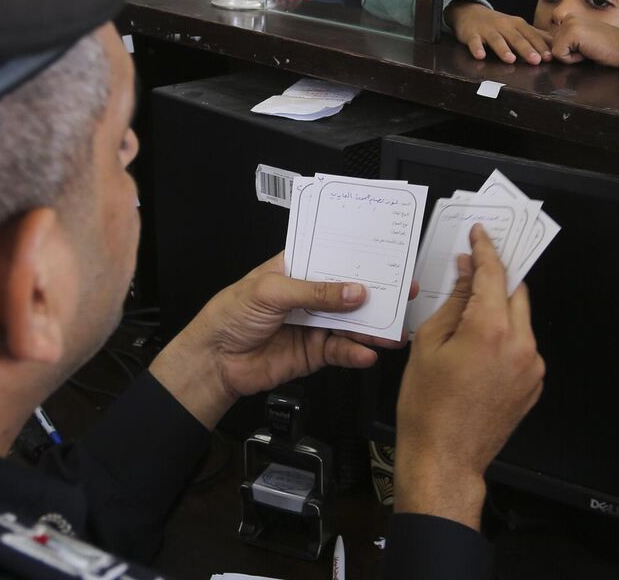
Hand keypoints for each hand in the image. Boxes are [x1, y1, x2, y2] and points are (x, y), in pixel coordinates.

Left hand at [149, 254, 405, 427]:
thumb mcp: (270, 290)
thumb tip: (352, 291)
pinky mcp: (314, 352)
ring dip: (374, 328)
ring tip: (393, 331)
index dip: (360, 258)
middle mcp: (309, 296)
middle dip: (377, 293)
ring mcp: (314, 324)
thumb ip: (315, 291)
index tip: (387, 256)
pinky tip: (366, 352)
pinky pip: (342, 351)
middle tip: (403, 293)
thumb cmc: (229, 315)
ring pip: (352, 324)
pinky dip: (356, 353)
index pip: (334, 259)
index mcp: (297, 270)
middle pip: (350, 292)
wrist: (215, 361)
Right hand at [393, 225, 541, 530]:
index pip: (495, 274)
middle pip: (515, 293)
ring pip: (521, 321)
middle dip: (496, 280)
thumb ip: (455, 302)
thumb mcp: (429, 344)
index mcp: (491, 329)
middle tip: (477, 270)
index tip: (482, 235)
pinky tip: (479, 352)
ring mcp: (532, 367)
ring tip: (469, 323)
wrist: (444, 458)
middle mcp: (521, 345)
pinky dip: (505, 340)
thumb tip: (467, 273)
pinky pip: (522, 348)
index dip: (486, 249)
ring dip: (500, 312)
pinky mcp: (533, 384)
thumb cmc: (428, 407)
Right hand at [449, 1, 550, 63]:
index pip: (531, 36)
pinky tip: (480, 56)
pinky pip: (474, 41)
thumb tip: (556, 44)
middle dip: (526, 49)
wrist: (472, 13)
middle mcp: (504, 26)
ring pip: (497, 40)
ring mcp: (488, 30)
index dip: (540, 46)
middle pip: (516, 38)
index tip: (549, 57)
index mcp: (518, 25)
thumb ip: (536, 36)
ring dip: (503, 49)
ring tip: (510, 59)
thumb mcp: (518, 27)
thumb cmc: (499, 24)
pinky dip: (477, 48)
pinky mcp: (472, 34)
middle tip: (535, 60)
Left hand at [550, 13, 618, 66]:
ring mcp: (570, 23)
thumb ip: (567, 44)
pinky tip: (588, 51)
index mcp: (570, 19)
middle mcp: (568, 18)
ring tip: (589, 50)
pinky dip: (573, 59)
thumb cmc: (609, 49)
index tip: (587, 48)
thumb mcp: (583, 43)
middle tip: (590, 49)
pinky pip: (559, 55)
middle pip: (552, 47)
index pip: (554, 43)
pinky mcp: (572, 32)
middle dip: (569, 54)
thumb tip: (548, 54)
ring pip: (555, 51)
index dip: (569, 53)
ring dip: (571, 57)